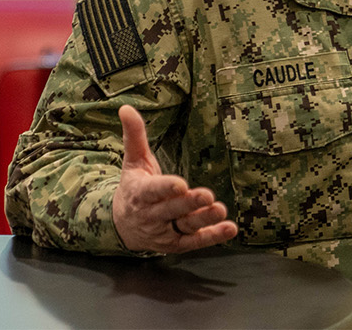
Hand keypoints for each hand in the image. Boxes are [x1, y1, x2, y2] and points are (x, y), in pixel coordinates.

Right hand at [111, 105, 237, 252]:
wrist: (122, 226)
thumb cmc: (134, 187)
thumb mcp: (133, 161)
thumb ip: (134, 136)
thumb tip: (126, 107)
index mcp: (139, 193)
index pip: (152, 191)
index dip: (165, 189)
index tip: (180, 184)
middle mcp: (151, 215)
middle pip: (171, 210)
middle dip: (188, 204)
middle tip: (207, 195)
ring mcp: (164, 231)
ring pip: (184, 227)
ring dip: (203, 220)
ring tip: (221, 210)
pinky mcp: (176, 244)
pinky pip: (194, 242)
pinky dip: (212, 237)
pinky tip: (229, 229)